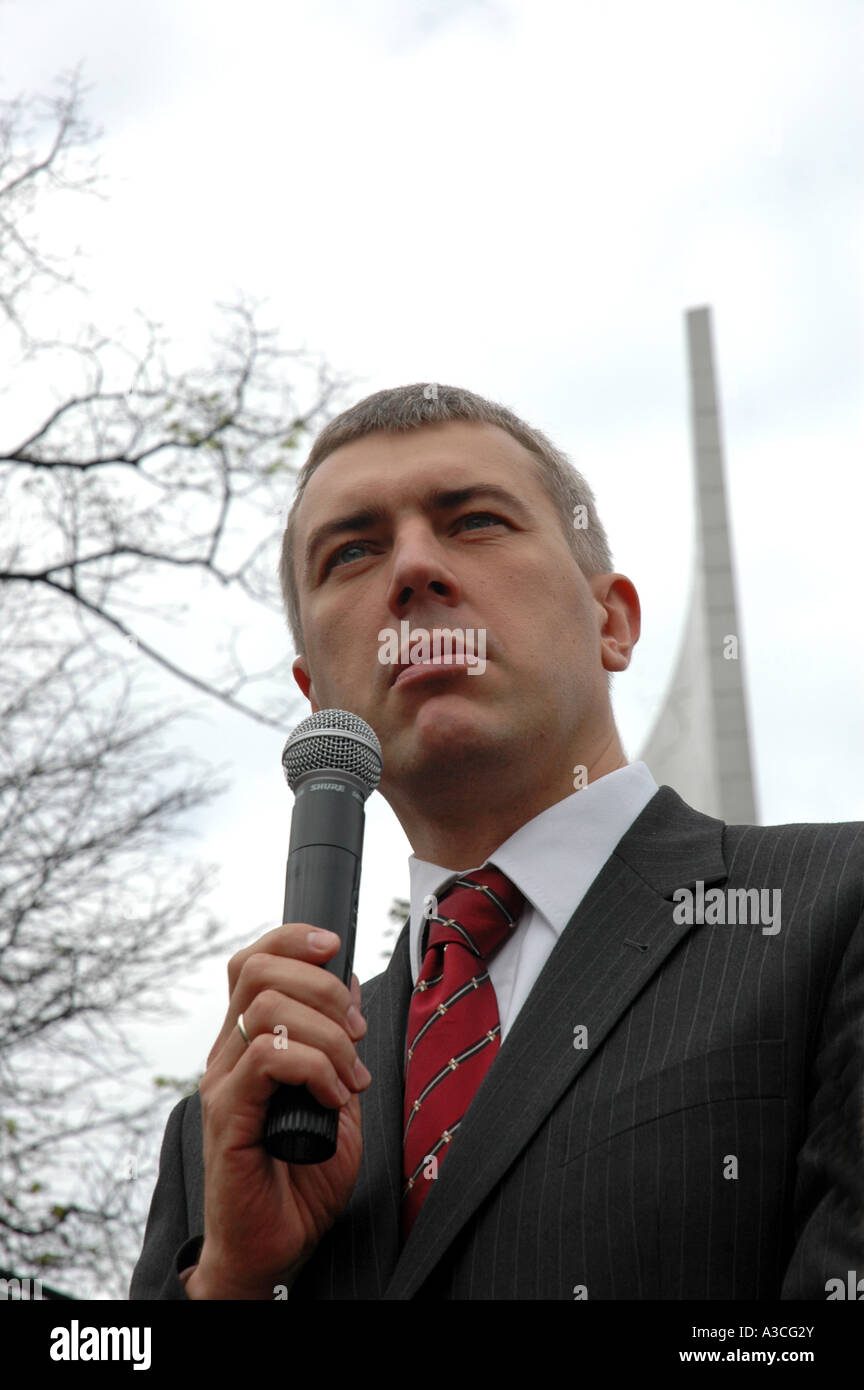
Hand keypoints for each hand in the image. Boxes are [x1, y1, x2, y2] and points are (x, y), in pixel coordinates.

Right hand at [186, 924, 368, 1298]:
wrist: (276, 1246)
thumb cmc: (302, 1178)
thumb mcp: (336, 1094)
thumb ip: (338, 1042)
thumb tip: (348, 982)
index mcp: (248, 1041)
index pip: (252, 960)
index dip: (292, 938)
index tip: (336, 948)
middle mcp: (227, 1052)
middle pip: (258, 969)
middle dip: (322, 986)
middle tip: (356, 1034)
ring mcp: (222, 1081)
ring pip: (268, 1006)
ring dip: (327, 1034)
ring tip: (349, 1078)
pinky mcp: (227, 1113)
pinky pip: (269, 1057)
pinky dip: (314, 1067)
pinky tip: (333, 1098)